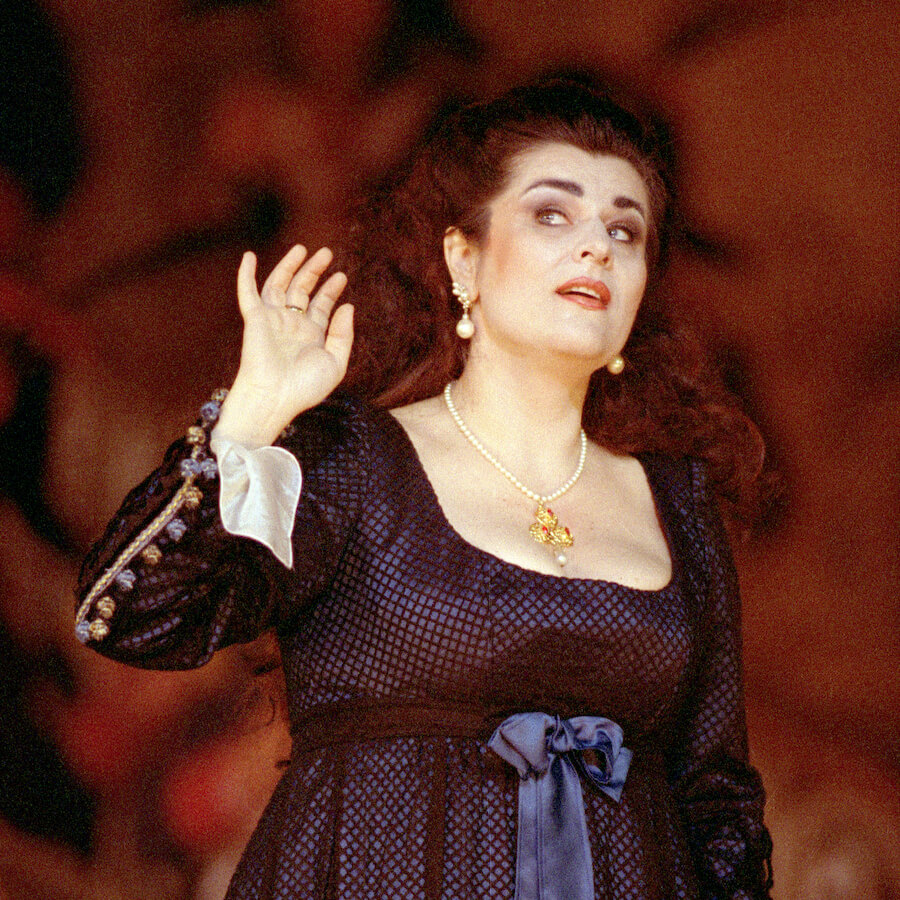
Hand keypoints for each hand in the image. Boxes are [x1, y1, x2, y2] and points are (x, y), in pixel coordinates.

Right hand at [216, 245, 353, 446]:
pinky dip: (247, 274)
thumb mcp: (336, 363)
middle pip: (302, 291)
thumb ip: (343, 335)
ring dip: (289, 266)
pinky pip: (248, 292)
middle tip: (327, 253)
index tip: (341, 276)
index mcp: (311, 336)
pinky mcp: (254, 319)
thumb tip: (348, 306)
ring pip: (280, 285)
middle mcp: (292, 325)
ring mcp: (272, 320)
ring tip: (303, 248)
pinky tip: (250, 256)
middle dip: (314, 271)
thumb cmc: (305, 388)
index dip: (331, 290)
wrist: (275, 398)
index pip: (321, 306)